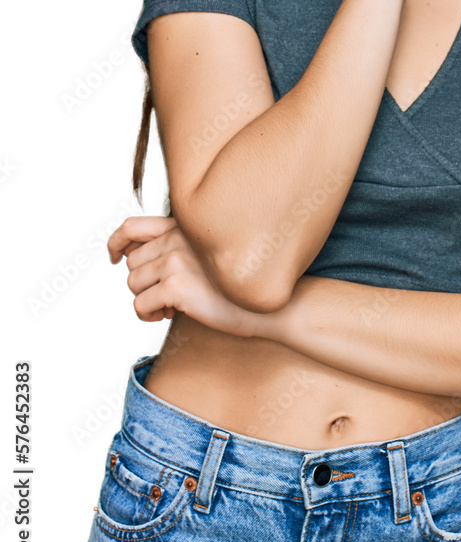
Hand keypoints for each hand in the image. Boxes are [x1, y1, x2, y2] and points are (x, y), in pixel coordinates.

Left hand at [107, 216, 275, 339]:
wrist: (267, 305)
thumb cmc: (234, 283)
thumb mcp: (204, 254)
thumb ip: (171, 247)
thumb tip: (127, 256)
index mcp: (183, 226)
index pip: (131, 226)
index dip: (115, 242)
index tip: (113, 257)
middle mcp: (177, 238)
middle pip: (131, 263)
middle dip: (143, 282)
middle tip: (167, 295)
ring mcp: (176, 260)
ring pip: (132, 284)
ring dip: (146, 300)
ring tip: (171, 306)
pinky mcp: (175, 286)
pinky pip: (139, 305)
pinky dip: (148, 315)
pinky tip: (169, 315)